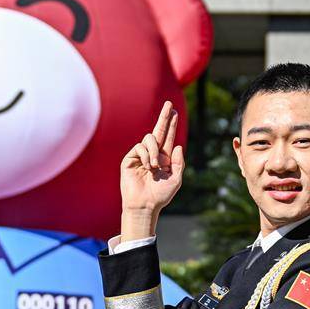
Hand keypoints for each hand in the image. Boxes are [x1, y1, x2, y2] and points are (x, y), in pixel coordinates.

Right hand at [120, 101, 184, 218]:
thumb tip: (178, 145)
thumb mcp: (176, 179)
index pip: (168, 137)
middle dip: (164, 118)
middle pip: (159, 131)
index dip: (171, 124)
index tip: (174, 111)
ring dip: (154, 151)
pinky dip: (146, 155)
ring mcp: (141, 155)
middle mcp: (153, 154)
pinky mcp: (130, 158)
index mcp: (165, 157)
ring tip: (155, 166)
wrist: (145, 204)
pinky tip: (147, 167)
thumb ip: (179, 163)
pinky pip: (139, 147)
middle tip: (169, 104)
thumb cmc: (160, 195)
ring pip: (149, 139)